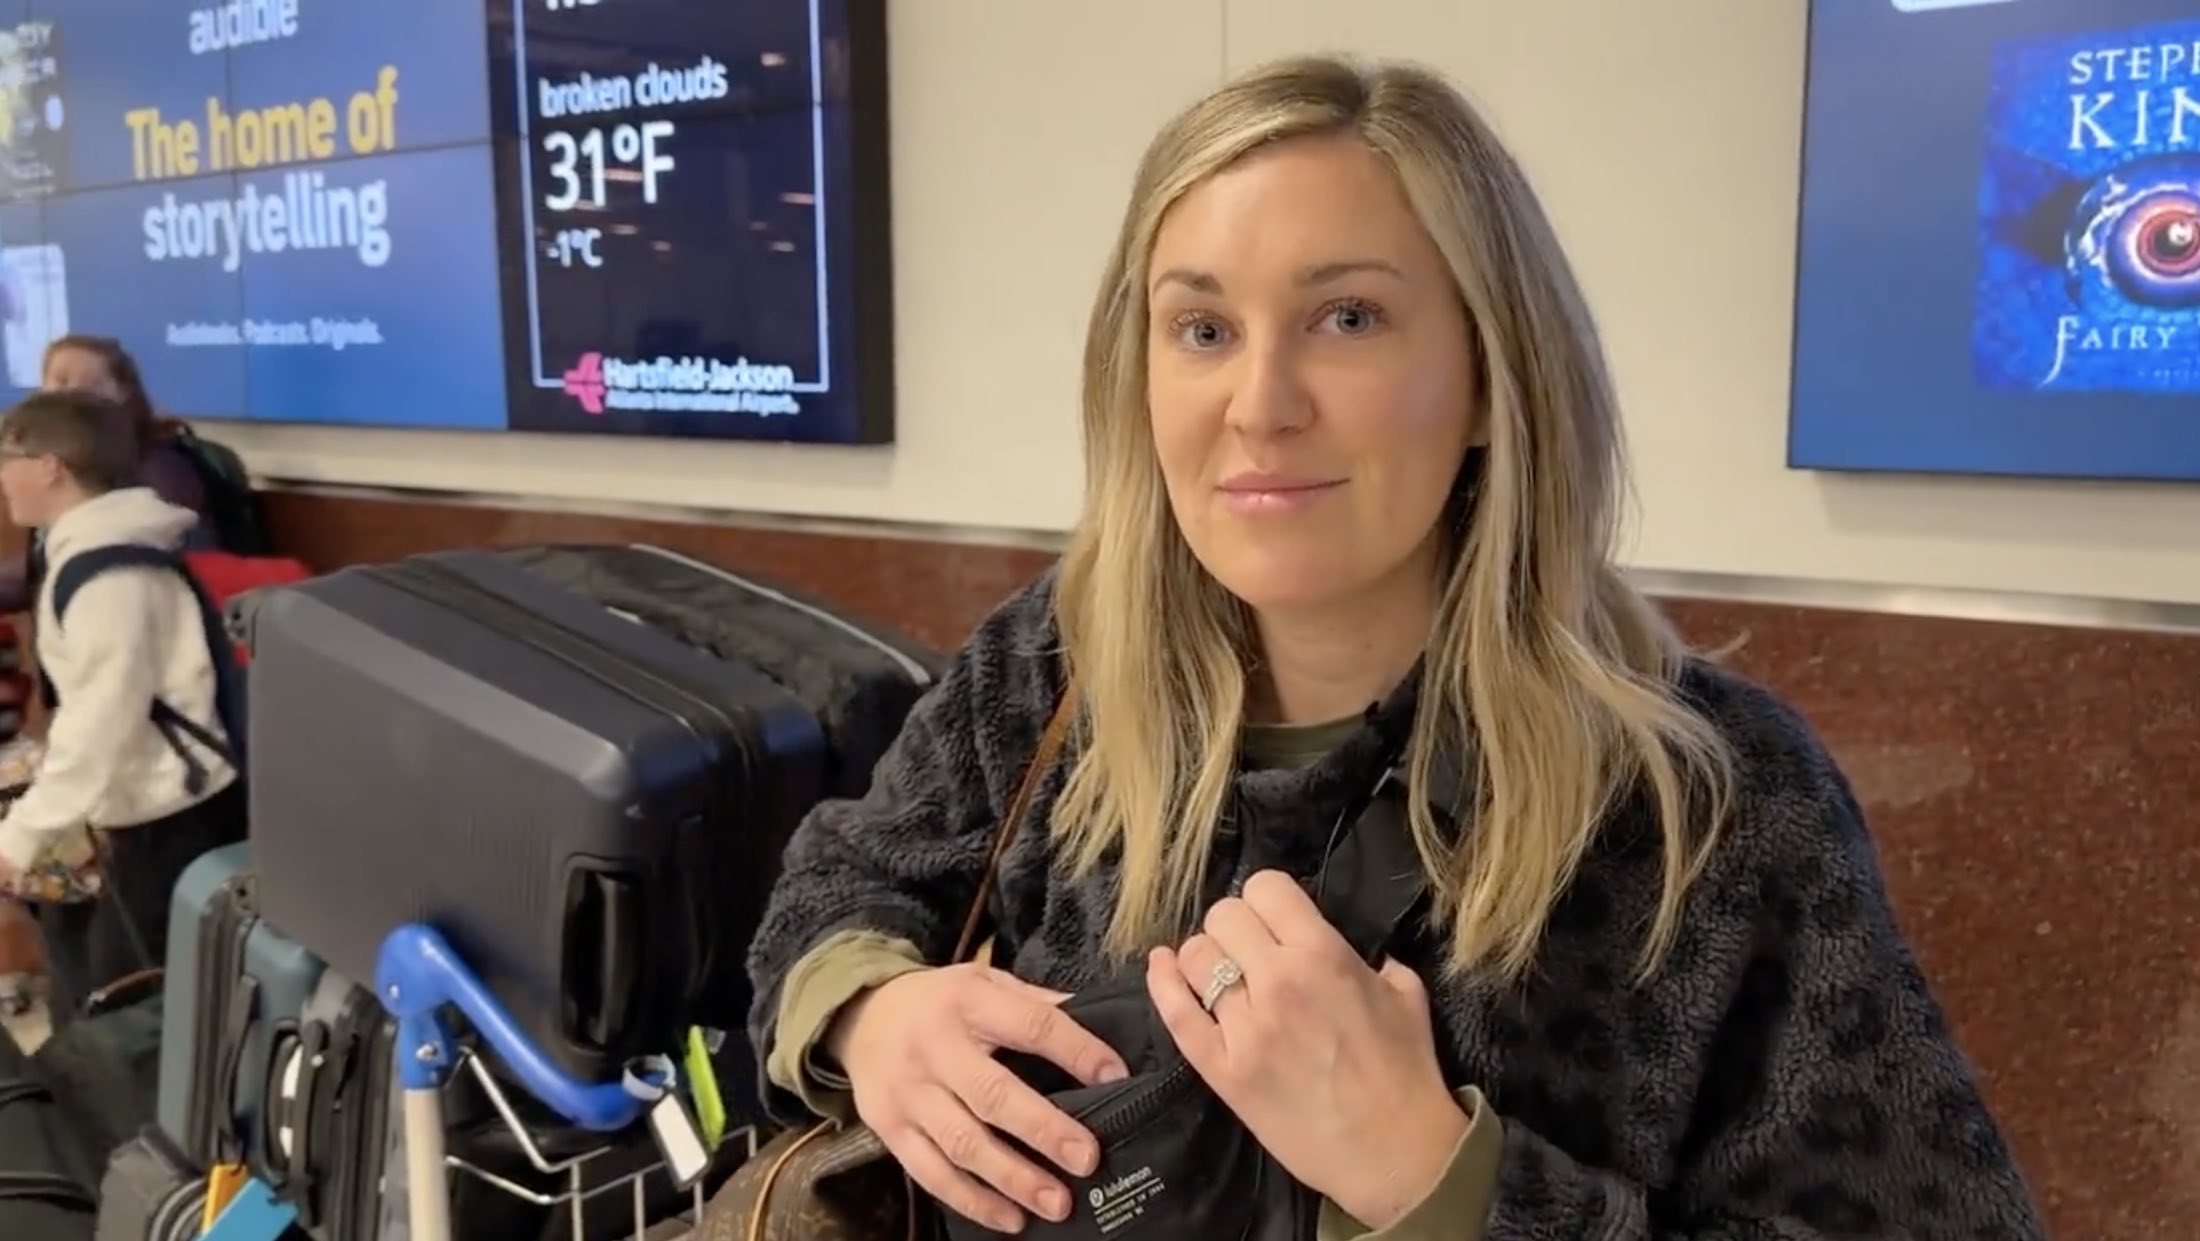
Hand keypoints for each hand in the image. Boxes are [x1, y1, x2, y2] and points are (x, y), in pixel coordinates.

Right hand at [825, 963, 1129, 1232]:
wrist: (861, 1016)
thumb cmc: (941, 1002)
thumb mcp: (984, 981)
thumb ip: (1035, 1003)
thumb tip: (1100, 1019)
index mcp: (969, 1001)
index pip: (1031, 1025)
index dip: (1076, 1051)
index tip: (1115, 1077)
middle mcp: (935, 1047)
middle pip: (993, 1095)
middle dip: (1043, 1130)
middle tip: (1087, 1159)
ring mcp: (909, 1092)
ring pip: (963, 1143)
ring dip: (1012, 1178)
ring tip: (1056, 1202)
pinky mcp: (890, 1129)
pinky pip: (931, 1173)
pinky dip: (972, 1201)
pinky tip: (1010, 1219)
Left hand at [1147, 870, 1466, 1230]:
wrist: (1394, 1153)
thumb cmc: (1406, 1073)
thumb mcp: (1406, 995)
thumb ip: (1374, 959)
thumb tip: (1351, 949)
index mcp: (1323, 955)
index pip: (1265, 887)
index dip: (1267, 900)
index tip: (1274, 920)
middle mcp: (1277, 981)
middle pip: (1223, 916)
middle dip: (1235, 926)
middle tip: (1249, 951)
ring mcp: (1244, 1027)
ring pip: (1194, 956)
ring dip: (1205, 957)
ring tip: (1220, 974)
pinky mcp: (1221, 1069)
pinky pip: (1175, 1012)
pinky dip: (1162, 983)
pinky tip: (1162, 967)